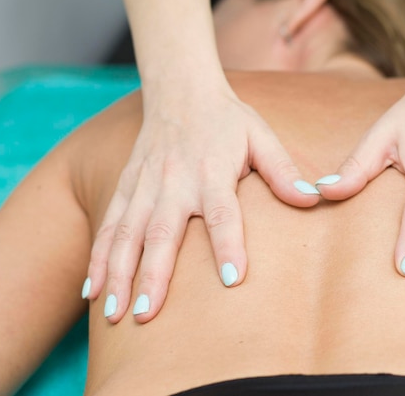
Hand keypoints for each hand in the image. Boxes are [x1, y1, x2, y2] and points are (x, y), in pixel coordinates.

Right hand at [83, 90, 319, 323]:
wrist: (180, 91)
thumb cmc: (227, 119)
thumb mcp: (261, 137)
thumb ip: (283, 171)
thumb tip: (313, 199)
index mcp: (211, 171)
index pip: (222, 212)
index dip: (228, 244)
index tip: (232, 279)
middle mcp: (173, 182)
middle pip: (161, 232)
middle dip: (153, 275)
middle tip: (146, 314)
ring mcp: (144, 185)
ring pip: (127, 234)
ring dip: (118, 274)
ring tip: (113, 314)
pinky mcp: (125, 186)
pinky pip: (108, 225)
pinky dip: (98, 257)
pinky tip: (91, 288)